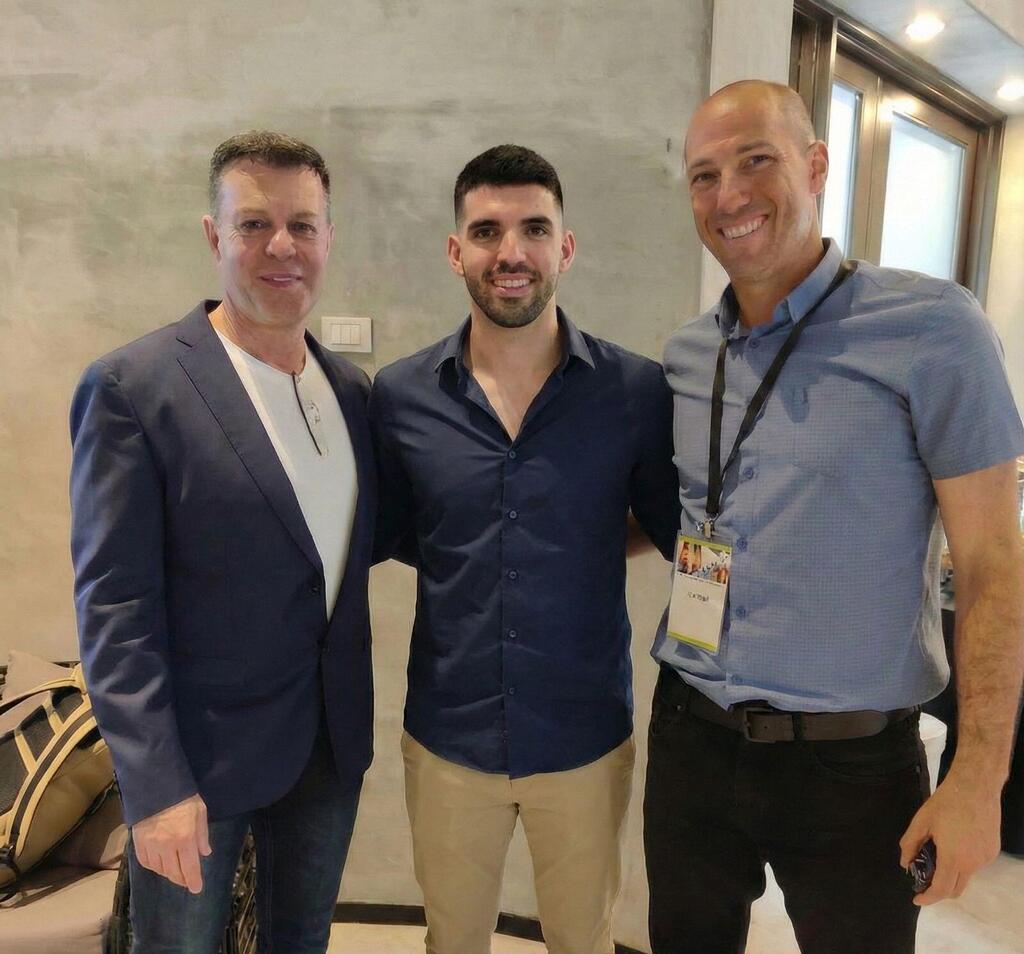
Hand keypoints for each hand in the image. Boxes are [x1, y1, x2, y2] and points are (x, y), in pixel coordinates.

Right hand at [132, 793, 211, 893]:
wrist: (155, 787)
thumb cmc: (183, 797)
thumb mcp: (200, 811)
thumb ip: (202, 834)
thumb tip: (205, 853)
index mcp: (185, 838)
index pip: (190, 867)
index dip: (193, 881)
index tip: (197, 889)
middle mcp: (167, 846)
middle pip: (174, 872)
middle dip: (182, 880)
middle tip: (187, 881)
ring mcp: (151, 846)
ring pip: (160, 870)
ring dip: (169, 873)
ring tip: (175, 872)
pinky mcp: (138, 843)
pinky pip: (146, 863)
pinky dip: (154, 867)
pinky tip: (160, 865)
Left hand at [899, 771, 1001, 904]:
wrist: (975, 787)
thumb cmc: (946, 803)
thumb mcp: (921, 821)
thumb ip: (910, 844)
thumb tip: (905, 863)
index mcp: (953, 858)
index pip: (940, 889)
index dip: (928, 898)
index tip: (917, 899)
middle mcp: (972, 863)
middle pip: (955, 889)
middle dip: (938, 890)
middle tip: (924, 879)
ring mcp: (985, 858)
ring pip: (966, 876)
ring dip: (951, 874)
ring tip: (938, 854)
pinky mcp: (993, 851)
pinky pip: (975, 864)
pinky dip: (963, 862)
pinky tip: (955, 843)